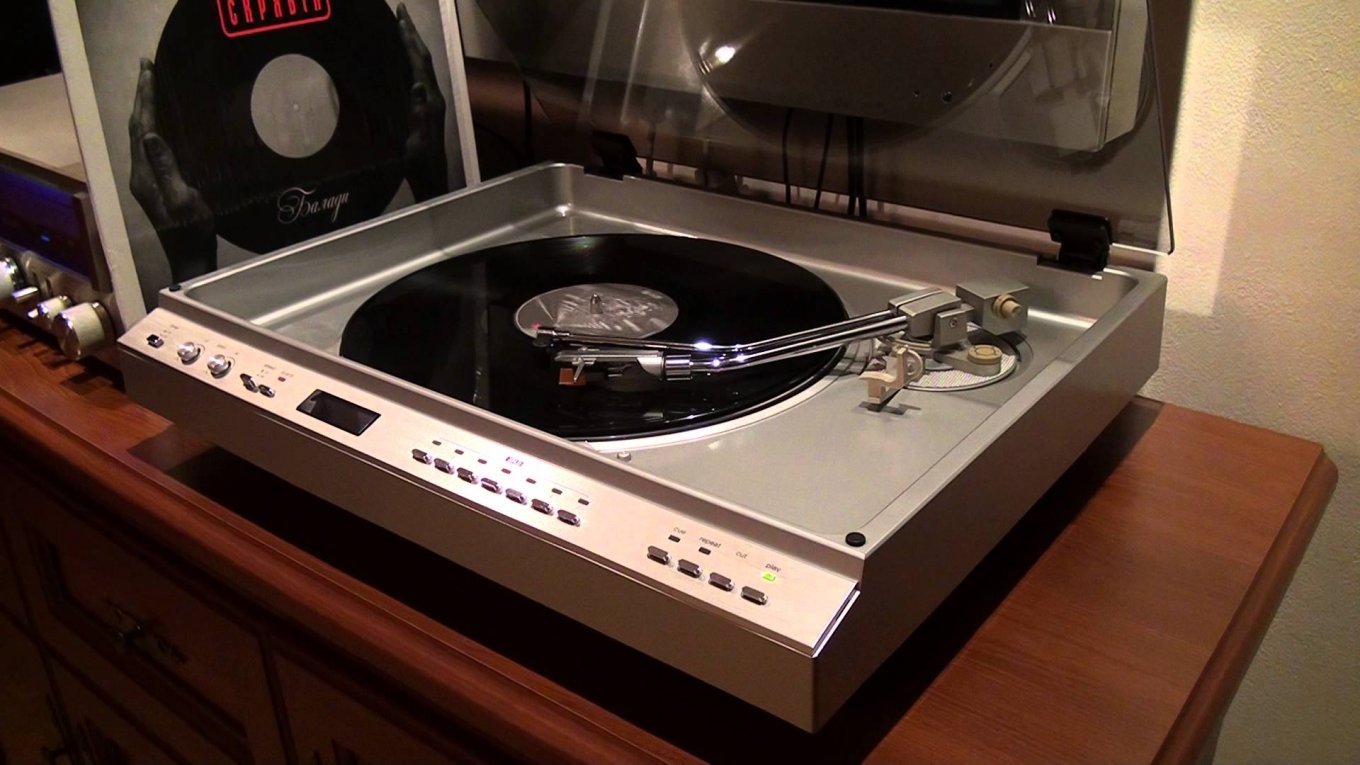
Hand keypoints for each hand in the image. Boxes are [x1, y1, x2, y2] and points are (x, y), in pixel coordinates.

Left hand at [128, 58, 216, 281]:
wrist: (190, 258)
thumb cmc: (192, 231)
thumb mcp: (182, 200)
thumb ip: (166, 168)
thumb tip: (151, 135)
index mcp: (144, 174)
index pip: (142, 127)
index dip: (145, 98)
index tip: (149, 71)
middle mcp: (140, 172)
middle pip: (136, 126)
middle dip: (141, 96)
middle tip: (147, 67)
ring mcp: (146, 178)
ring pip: (140, 134)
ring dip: (144, 108)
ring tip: (150, 85)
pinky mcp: (155, 183)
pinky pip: (149, 144)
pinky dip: (152, 124)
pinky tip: (160, 120)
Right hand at [397, 4, 448, 200]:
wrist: (429, 179)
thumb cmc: (420, 163)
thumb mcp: (418, 139)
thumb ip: (420, 113)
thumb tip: (418, 84)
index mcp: (431, 100)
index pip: (420, 63)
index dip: (411, 39)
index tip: (401, 17)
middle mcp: (433, 96)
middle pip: (423, 59)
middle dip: (412, 34)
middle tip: (401, 11)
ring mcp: (430, 102)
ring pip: (421, 66)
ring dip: (411, 45)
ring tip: (401, 27)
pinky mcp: (424, 108)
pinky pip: (416, 76)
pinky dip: (408, 61)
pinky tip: (401, 59)